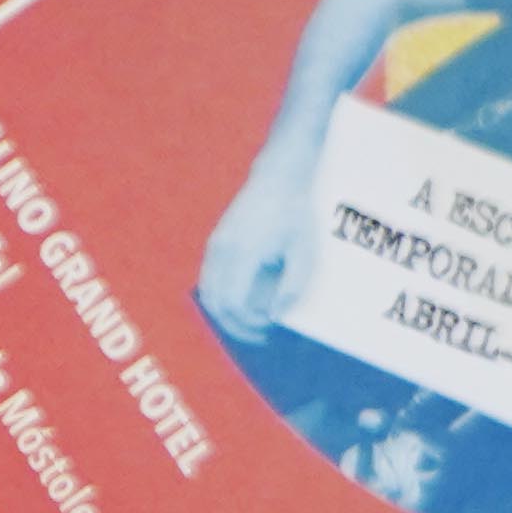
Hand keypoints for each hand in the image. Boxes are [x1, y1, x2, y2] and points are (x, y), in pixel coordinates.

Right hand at [199, 174, 317, 338]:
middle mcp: (222, 251)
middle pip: (215, 303)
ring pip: (208, 293)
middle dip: (235, 324)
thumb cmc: (294, 215)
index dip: (248, 323)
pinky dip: (221, 296)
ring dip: (226, 312)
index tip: (269, 326)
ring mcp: (215, 245)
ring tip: (250, 320)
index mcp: (243, 254)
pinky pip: (210, 279)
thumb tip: (274, 315)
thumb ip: (290, 287)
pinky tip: (242, 299)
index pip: (233, 303)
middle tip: (258, 333)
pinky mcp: (216, 242)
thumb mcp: (303, 253)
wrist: (278, 179)